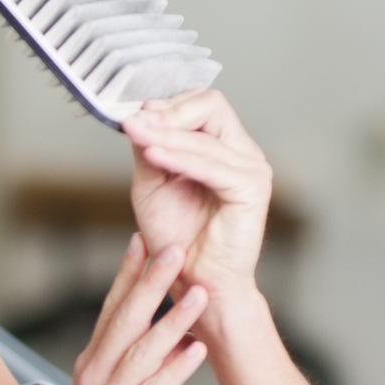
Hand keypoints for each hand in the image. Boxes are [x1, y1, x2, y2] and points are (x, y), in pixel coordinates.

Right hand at [34, 235, 210, 384]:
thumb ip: (134, 368)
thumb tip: (170, 338)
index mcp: (91, 364)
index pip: (109, 310)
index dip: (127, 274)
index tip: (143, 240)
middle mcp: (94, 375)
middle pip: (124, 319)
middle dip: (149, 281)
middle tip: (172, 247)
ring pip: (141, 350)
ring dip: (173, 319)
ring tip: (199, 293)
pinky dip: (175, 369)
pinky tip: (196, 350)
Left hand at [123, 89, 273, 295]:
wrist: (194, 281)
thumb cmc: (176, 237)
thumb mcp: (152, 184)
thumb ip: (149, 149)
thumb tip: (139, 116)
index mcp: (223, 147)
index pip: (201, 103)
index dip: (166, 104)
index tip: (132, 113)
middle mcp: (242, 152)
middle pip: (212, 105)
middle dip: (168, 111)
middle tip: (134, 121)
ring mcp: (252, 169)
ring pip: (206, 135)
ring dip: (164, 133)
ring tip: (134, 133)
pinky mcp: (252, 189)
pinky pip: (212, 165)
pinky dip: (179, 157)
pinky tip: (152, 154)